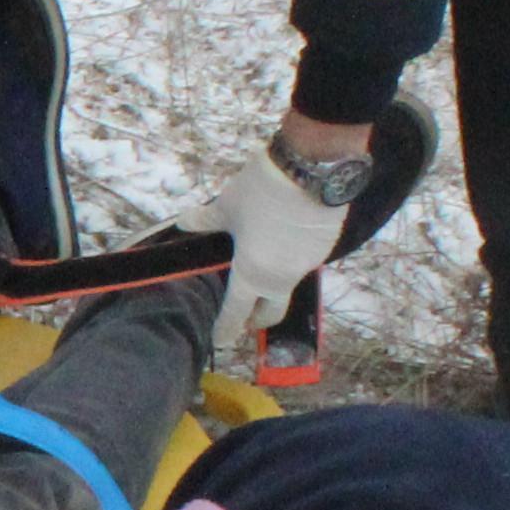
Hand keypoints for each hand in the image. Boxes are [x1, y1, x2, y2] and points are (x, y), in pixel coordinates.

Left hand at [199, 132, 351, 352]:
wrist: (313, 169)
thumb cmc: (262, 191)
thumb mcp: (227, 206)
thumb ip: (206, 221)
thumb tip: (184, 223)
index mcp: (252, 275)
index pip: (236, 313)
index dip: (225, 328)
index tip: (219, 340)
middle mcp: (282, 279)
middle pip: (271, 312)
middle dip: (257, 318)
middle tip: (245, 311)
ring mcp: (307, 266)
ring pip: (288, 286)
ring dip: (274, 285)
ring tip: (262, 264)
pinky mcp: (325, 248)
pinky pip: (303, 264)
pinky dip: (291, 261)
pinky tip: (284, 241)